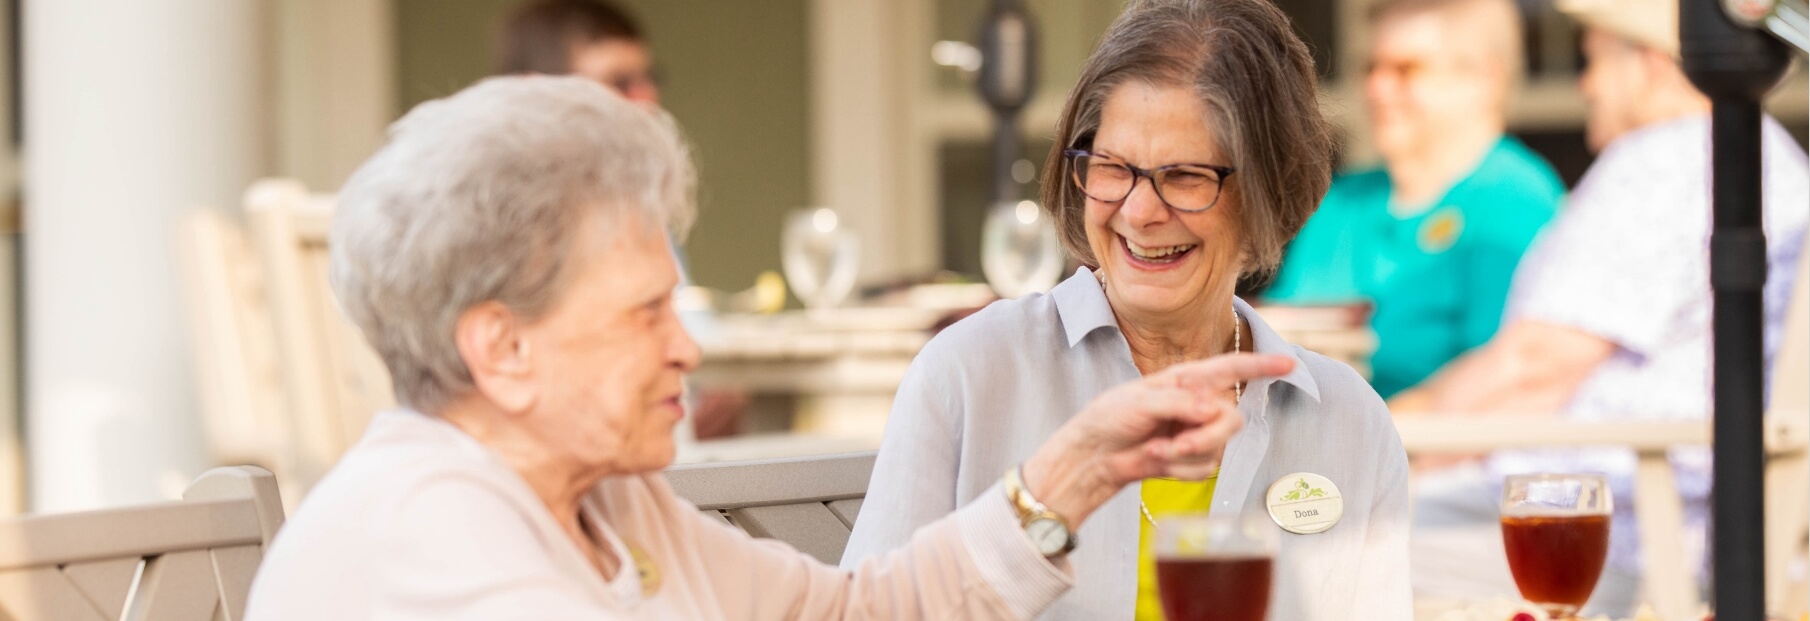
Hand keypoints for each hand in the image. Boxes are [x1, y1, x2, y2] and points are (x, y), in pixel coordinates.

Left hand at [1022, 353, 1294, 525]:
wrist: (1094, 456)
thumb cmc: (1110, 418)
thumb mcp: (1139, 402)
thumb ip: (1178, 403)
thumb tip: (1212, 410)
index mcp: (1185, 379)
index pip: (1230, 368)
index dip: (1260, 365)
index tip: (1288, 364)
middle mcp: (1197, 404)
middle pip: (1231, 418)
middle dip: (1207, 436)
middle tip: (1176, 444)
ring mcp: (1197, 433)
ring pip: (1220, 447)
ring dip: (1186, 454)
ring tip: (1155, 450)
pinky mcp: (1193, 460)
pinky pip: (1205, 468)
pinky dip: (1179, 470)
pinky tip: (1156, 462)